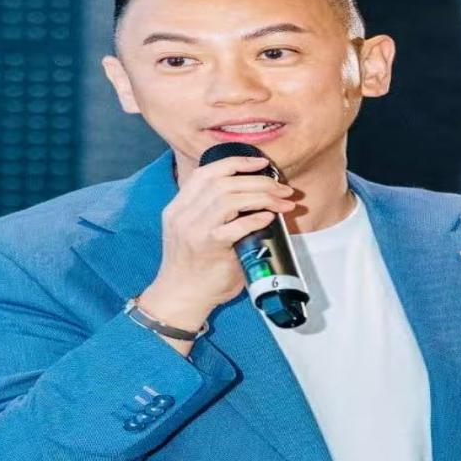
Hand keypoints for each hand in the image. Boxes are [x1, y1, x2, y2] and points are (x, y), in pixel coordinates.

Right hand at [143, 155, 296, 326]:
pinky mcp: (208, 247)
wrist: (180, 298)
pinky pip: (236, 226)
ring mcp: (194, 230)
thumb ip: (212, 214)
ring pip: (230, 198)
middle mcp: (183, 214)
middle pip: (223, 182)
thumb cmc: (193, 267)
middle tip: (282, 188)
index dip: (236, 162)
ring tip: (282, 202)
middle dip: (258, 181)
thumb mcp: (192, 231)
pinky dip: (255, 219)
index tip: (261, 163)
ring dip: (262, 196)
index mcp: (178, 207)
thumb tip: (251, 199)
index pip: (206, 172)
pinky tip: (269, 218)